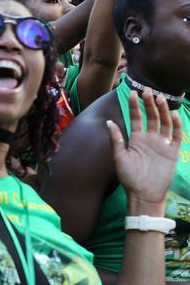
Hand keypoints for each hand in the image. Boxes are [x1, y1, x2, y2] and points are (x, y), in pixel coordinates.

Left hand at [108, 89, 181, 210]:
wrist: (144, 194)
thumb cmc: (129, 177)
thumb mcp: (119, 157)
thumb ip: (116, 139)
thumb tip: (108, 122)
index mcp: (136, 138)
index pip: (136, 117)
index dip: (135, 105)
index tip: (132, 93)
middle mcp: (149, 138)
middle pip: (151, 116)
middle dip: (149, 103)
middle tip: (148, 90)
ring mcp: (162, 144)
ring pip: (164, 122)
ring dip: (162, 110)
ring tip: (160, 98)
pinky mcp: (172, 151)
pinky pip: (176, 135)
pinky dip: (176, 125)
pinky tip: (174, 114)